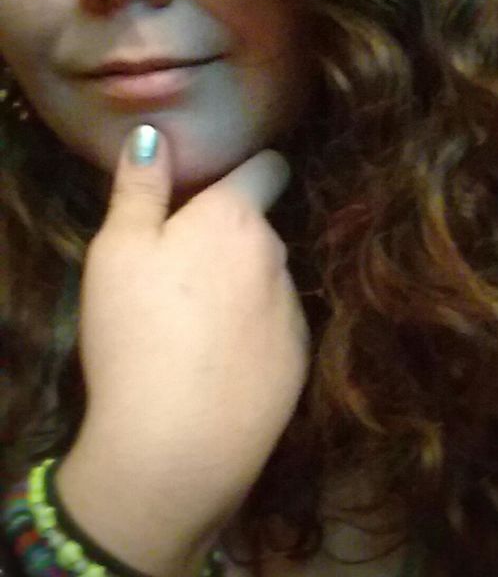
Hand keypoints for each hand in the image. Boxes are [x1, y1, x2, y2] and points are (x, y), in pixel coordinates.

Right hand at [57, 127, 308, 576]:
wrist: (174, 444)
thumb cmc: (135, 333)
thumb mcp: (116, 250)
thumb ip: (139, 186)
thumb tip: (155, 132)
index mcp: (235, 218)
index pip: (267, 168)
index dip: (250, 170)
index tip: (224, 187)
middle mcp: (277, 255)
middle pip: (262, 229)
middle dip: (233, 236)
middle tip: (183, 271)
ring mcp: (294, 310)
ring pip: (270, 280)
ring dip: (245, 286)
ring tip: (198, 326)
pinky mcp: (301, 361)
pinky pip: (279, 328)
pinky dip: (257, 334)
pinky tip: (221, 365)